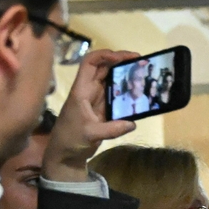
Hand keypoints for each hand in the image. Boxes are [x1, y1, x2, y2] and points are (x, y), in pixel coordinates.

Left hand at [41, 49, 139, 181]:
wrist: (65, 154)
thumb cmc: (71, 140)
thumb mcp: (90, 135)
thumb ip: (111, 129)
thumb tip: (132, 123)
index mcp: (81, 90)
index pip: (90, 63)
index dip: (105, 55)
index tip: (124, 57)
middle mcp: (89, 90)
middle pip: (104, 67)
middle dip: (121, 61)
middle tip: (141, 61)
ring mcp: (96, 98)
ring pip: (111, 79)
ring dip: (126, 74)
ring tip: (143, 73)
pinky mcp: (103, 108)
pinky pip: (116, 94)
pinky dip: (127, 90)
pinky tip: (139, 92)